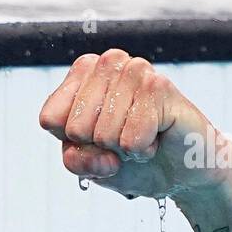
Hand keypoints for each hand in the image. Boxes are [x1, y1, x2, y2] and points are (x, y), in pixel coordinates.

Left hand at [38, 49, 229, 201]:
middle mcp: (107, 63)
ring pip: (103, 134)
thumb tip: (103, 156)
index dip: (72, 143)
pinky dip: (143, 150)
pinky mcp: (160, 86)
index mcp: (82, 74)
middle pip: (75, 128)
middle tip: (124, 139)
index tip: (95, 140)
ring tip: (142, 136)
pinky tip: (157, 137)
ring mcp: (135, 70)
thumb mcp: (88, 164)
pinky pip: (131, 140)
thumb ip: (76, 159)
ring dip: (123, 148)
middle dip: (99, 147)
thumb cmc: (131, 158)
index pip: (50, 119)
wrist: (180, 168)